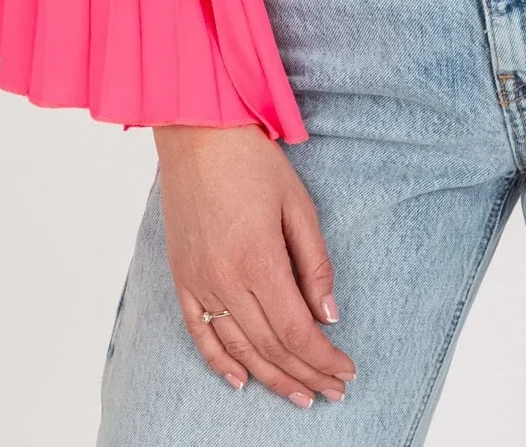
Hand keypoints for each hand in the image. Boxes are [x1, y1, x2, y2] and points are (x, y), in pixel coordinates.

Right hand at [152, 122, 356, 405]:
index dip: (323, 359)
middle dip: (306, 374)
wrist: (198, 131)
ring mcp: (198, 280)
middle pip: (270, 347)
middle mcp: (224, 279)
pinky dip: (219, 362)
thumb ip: (315, 263)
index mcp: (258, 260)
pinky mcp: (180, 276)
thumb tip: (329, 315)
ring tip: (299, 395)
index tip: (346, 372)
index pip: (296, 331)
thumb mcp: (298, 204)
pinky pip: (198, 332)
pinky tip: (240, 380)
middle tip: (331, 392)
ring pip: (237, 348)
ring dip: (271, 377)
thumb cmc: (253, 160)